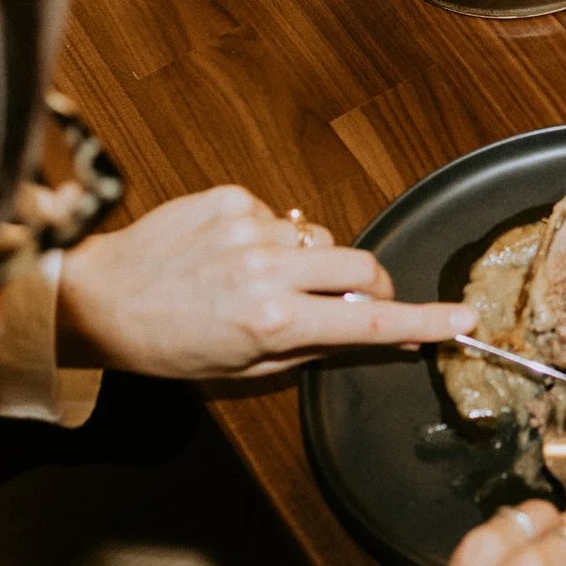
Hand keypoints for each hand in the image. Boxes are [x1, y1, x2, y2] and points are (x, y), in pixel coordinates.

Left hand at [57, 185, 477, 378]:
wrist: (102, 298)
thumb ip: (312, 347)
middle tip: (352, 302)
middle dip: (371, 285)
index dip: (424, 322)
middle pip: (362, 266)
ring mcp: (252, 227)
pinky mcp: (233, 198)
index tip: (463, 321)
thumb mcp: (243, 368)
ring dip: (310, 261)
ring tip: (260, 279)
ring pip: (321, 239)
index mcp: (274, 321)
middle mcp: (268, 270)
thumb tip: (367, 332)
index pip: (369, 322)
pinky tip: (235, 253)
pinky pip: (282, 216)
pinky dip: (273, 236)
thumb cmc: (167, 344)